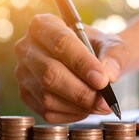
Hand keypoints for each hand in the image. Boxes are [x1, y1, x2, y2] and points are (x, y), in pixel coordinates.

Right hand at [14, 14, 128, 122]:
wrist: (94, 62)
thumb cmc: (101, 49)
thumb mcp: (114, 45)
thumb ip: (115, 56)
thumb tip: (109, 75)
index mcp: (45, 25)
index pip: (61, 43)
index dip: (82, 64)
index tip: (103, 80)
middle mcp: (27, 47)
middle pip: (49, 74)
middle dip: (81, 92)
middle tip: (105, 102)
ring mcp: (23, 73)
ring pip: (47, 97)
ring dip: (78, 106)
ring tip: (100, 106)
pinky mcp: (26, 95)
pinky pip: (47, 112)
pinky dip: (71, 115)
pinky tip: (87, 109)